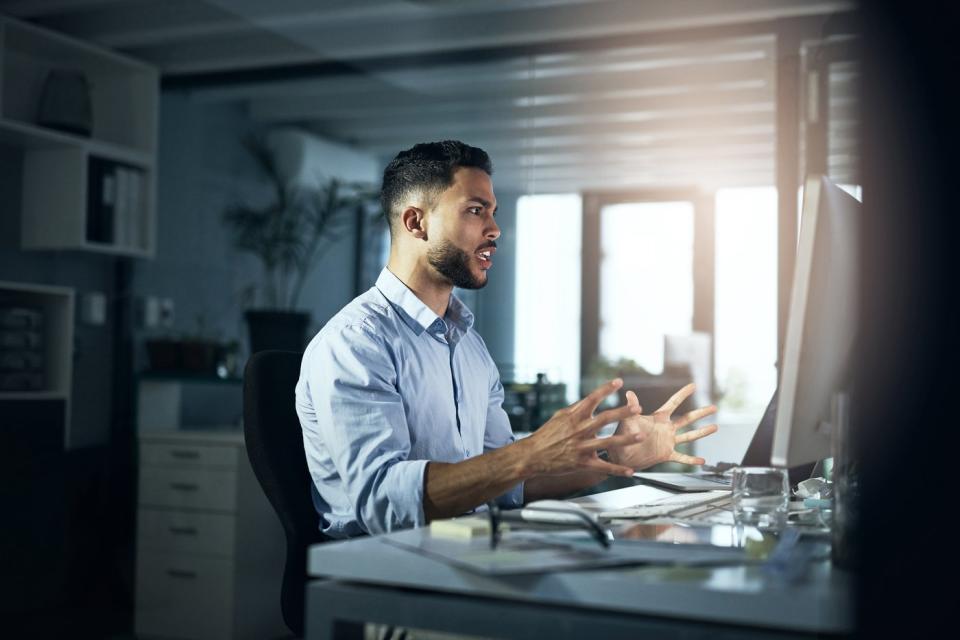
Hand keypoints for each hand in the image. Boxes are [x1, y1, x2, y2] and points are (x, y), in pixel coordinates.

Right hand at [517, 379, 643, 477]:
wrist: (533, 455)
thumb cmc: (546, 435)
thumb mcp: (559, 416)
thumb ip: (577, 409)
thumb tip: (591, 399)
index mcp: (574, 416)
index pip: (592, 398)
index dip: (605, 389)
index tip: (619, 382)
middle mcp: (579, 430)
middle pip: (604, 419)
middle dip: (622, 413)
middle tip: (637, 408)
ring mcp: (581, 447)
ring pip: (608, 443)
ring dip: (626, 439)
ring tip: (641, 436)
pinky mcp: (582, 463)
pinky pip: (603, 467)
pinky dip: (617, 470)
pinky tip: (630, 471)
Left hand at [608, 383, 718, 469]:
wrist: (619, 455)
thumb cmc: (621, 435)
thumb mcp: (627, 420)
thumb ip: (631, 408)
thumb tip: (629, 393)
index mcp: (658, 418)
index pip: (673, 403)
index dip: (683, 394)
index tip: (693, 385)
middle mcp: (666, 428)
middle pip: (687, 418)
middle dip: (701, 413)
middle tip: (714, 407)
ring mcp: (668, 441)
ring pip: (689, 436)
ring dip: (702, 432)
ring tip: (715, 427)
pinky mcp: (666, 454)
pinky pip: (682, 458)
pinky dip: (692, 460)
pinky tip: (702, 461)